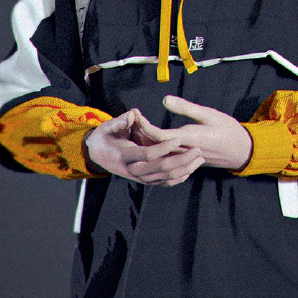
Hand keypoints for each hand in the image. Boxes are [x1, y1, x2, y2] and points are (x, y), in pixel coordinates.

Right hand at [84, 110, 204, 185]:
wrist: (97, 156)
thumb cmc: (103, 138)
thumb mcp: (107, 127)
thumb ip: (120, 121)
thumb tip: (133, 114)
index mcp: (125, 156)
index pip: (148, 155)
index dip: (163, 148)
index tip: (178, 139)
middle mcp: (134, 170)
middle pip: (162, 168)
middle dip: (182, 159)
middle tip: (198, 150)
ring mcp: (141, 178)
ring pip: (166, 177)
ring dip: (185, 169)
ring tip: (199, 159)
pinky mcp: (146, 181)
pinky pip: (165, 182)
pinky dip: (179, 177)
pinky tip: (190, 170)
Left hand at [133, 97, 252, 171]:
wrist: (240, 151)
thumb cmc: (226, 129)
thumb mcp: (208, 114)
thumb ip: (185, 108)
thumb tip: (164, 100)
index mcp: (187, 138)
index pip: (157, 135)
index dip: (143, 125)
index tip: (135, 114)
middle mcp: (183, 151)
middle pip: (154, 146)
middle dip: (139, 133)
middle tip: (129, 119)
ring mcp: (184, 158)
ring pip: (158, 152)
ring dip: (145, 141)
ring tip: (134, 127)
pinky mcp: (186, 160)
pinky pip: (166, 156)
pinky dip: (155, 148)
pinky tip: (147, 139)